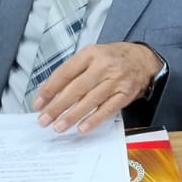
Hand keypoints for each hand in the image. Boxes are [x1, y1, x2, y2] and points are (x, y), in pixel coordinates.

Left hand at [31, 43, 158, 133]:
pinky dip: (94, 119)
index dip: (49, 89)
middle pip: (76, 88)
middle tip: (44, 119)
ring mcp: (115, 80)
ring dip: (73, 115)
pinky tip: (82, 127)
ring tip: (59, 126)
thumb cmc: (112, 58)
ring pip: (90, 100)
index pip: (65, 73)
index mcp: (90, 54)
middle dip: (58, 106)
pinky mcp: (125, 94)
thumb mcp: (90, 57)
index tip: (38, 103)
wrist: (143, 58)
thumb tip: (47, 92)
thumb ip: (70, 72)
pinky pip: (107, 109)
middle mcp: (102, 66)